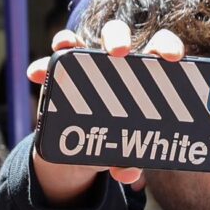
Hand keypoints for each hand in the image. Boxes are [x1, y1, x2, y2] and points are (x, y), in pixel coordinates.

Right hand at [25, 17, 185, 199]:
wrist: (83, 150)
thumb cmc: (116, 141)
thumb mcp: (125, 152)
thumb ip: (130, 159)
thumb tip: (130, 173)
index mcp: (142, 73)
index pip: (158, 48)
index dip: (167, 46)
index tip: (172, 58)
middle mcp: (112, 63)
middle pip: (116, 36)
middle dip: (118, 37)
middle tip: (119, 53)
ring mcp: (82, 66)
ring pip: (78, 41)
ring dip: (70, 40)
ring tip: (65, 47)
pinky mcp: (59, 75)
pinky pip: (47, 68)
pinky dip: (42, 65)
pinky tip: (36, 73)